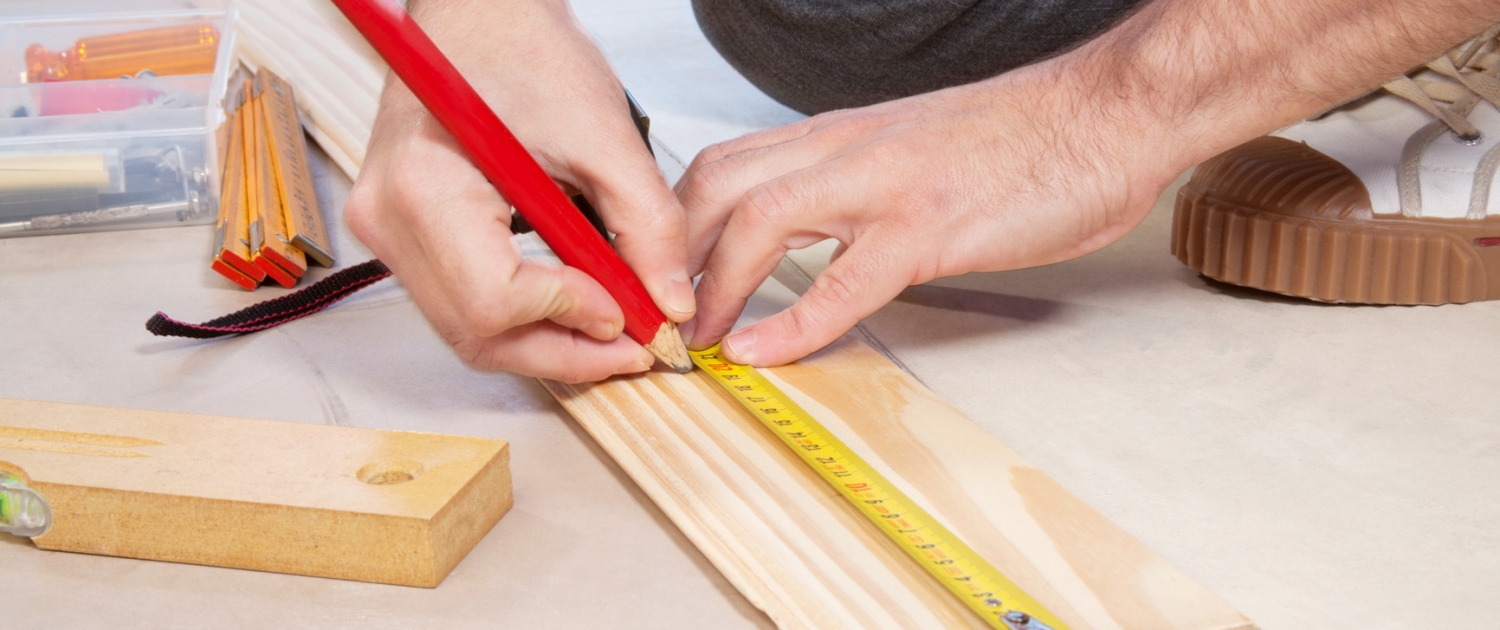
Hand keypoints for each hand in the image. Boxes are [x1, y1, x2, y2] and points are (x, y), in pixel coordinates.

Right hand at [345, 0, 694, 382]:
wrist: (479, 15)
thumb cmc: (523, 48)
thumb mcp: (604, 135)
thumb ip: (646, 225)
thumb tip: (670, 303)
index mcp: (425, 184)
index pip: (494, 300)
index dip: (571, 317)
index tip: (630, 311)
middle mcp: (389, 217)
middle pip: (476, 333)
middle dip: (564, 350)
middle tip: (634, 347)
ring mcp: (387, 231)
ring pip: (468, 332)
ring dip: (547, 342)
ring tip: (613, 327)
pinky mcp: (404, 235)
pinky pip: (461, 304)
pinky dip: (523, 318)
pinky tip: (576, 305)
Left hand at [677, 60, 1182, 365]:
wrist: (1110, 112)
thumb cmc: (1023, 140)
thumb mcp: (915, 153)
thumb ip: (857, 182)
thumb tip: (814, 230)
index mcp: (841, 136)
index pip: (725, 166)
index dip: (675, 225)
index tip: (661, 279)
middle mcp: (848, 150)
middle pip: (717, 185)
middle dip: (670, 254)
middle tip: (657, 316)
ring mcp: (886, 185)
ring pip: (759, 220)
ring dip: (712, 285)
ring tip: (695, 339)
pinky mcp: (932, 225)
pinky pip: (844, 280)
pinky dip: (792, 323)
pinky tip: (763, 352)